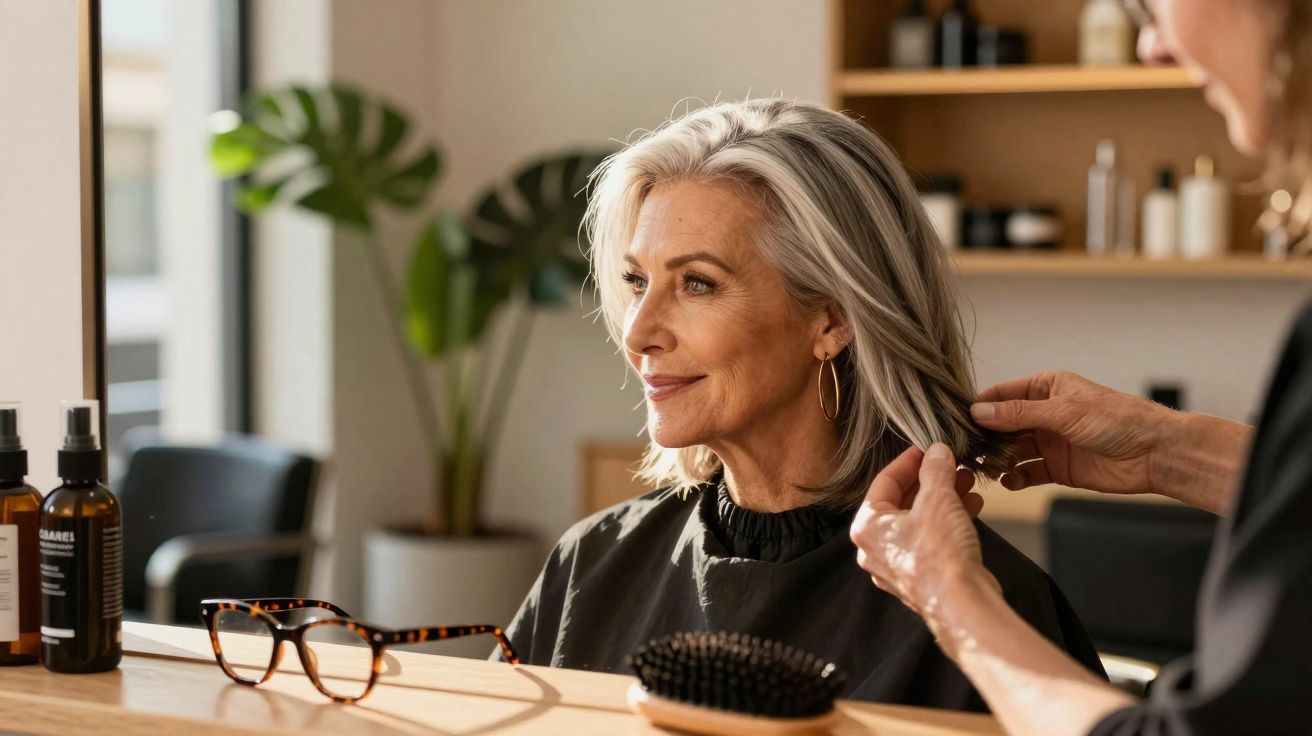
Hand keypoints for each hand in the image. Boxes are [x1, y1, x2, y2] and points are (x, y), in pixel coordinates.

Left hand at [851, 444, 996, 616]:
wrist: (962, 605)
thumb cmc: (940, 555)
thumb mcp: (938, 499)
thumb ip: (935, 471)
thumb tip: (936, 451)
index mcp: (867, 526)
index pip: (885, 481)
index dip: (909, 461)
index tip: (926, 448)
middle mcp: (876, 547)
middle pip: (902, 502)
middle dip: (931, 480)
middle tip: (951, 464)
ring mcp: (898, 565)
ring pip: (919, 521)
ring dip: (944, 499)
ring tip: (967, 482)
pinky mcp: (921, 576)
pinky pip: (931, 539)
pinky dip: (948, 521)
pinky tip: (972, 507)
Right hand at [970, 371, 1177, 496]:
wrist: (1155, 453)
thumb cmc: (1120, 420)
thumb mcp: (1065, 411)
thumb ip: (1020, 413)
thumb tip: (980, 411)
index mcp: (1046, 388)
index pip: (1002, 395)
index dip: (981, 406)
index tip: (958, 419)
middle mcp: (1044, 414)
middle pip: (1002, 424)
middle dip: (985, 436)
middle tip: (965, 449)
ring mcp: (1050, 442)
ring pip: (1011, 450)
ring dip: (997, 458)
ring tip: (984, 467)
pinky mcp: (1057, 468)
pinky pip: (1027, 473)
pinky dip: (1015, 478)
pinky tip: (1008, 481)